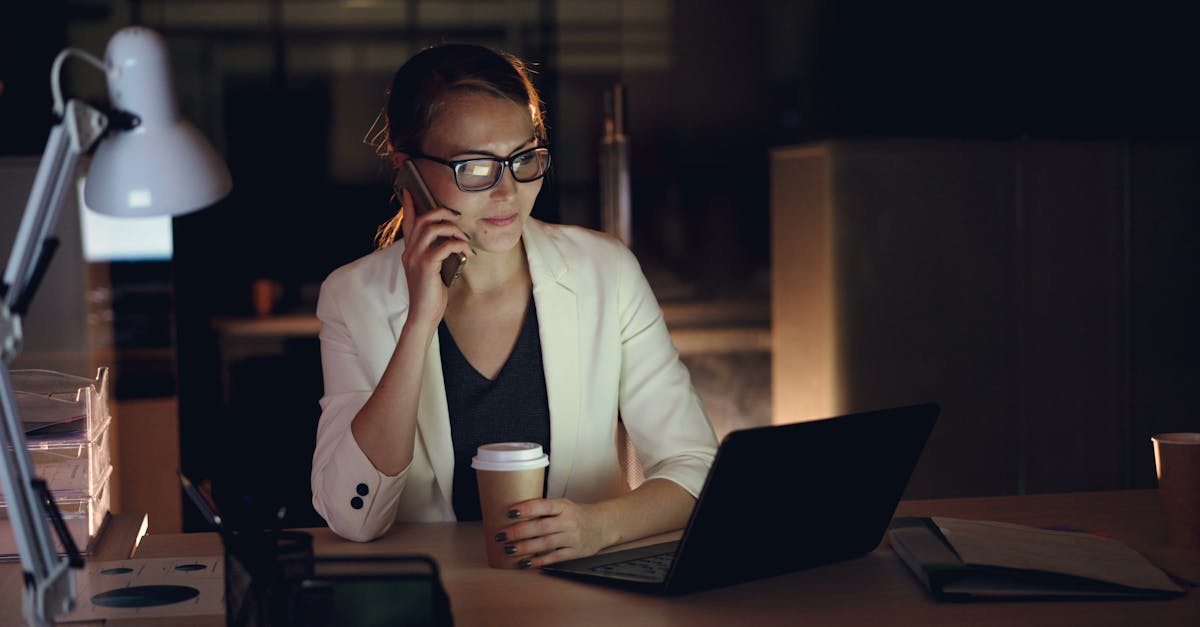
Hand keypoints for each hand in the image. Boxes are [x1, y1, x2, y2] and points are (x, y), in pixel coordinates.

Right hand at [398, 188, 472, 324]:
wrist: (424, 315)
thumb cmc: (431, 294)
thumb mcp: (431, 271)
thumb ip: (434, 255)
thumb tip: (450, 242)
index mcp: (410, 252)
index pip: (407, 223)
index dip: (408, 206)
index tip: (409, 190)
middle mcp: (410, 252)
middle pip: (422, 219)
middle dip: (441, 212)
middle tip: (456, 216)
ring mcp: (416, 258)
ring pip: (432, 228)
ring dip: (453, 229)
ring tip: (464, 238)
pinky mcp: (426, 265)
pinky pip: (444, 245)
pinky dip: (459, 245)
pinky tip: (467, 252)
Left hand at [494, 498, 611, 567]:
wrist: (603, 525)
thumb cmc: (576, 514)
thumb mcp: (563, 505)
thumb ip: (543, 510)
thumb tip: (514, 516)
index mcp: (564, 506)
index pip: (543, 506)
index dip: (526, 509)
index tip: (510, 512)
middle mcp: (569, 521)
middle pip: (541, 527)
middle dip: (519, 532)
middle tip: (501, 536)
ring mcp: (573, 537)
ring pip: (546, 543)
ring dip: (526, 548)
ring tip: (509, 550)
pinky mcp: (575, 552)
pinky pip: (555, 557)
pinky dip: (539, 561)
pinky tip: (525, 563)